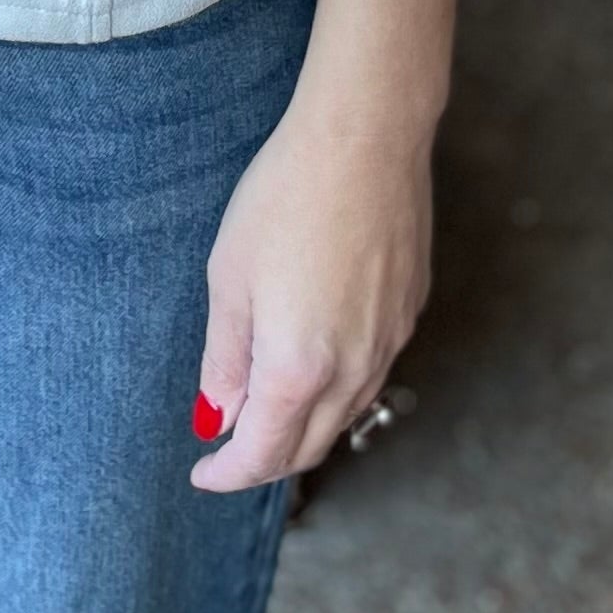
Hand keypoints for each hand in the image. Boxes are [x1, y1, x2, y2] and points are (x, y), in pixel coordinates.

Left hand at [189, 85, 432, 491]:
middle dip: (265, 459)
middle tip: (229, 447)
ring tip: (265, 406)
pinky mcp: (408, 312)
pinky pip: (370, 373)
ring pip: (345, 414)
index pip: (263, 454)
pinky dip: (337, 388)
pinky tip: (313, 359)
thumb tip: (219, 416)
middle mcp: (353, 369)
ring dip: (304, 425)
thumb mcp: (230, 278)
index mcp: (299, 368)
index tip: (203, 474)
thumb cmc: (285, 197)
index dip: (228, 473)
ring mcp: (389, 342)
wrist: (365, 138)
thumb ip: (224, 358)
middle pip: (309, 446)